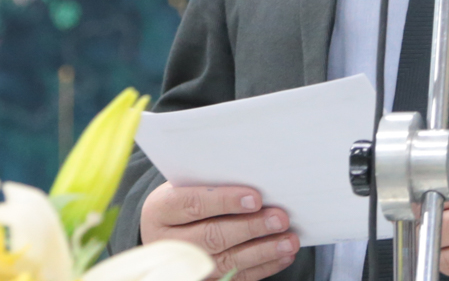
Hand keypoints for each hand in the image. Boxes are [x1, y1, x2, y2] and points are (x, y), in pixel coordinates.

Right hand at [140, 183, 299, 280]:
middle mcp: (168, 242)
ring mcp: (185, 267)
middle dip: (250, 228)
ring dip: (263, 251)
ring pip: (226, 261)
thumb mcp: (185, 186)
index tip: (255, 198)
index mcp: (160, 210)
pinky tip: (283, 255)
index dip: (224, 201)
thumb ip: (209, 183)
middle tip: (280, 218)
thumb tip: (255, 177)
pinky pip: (237, 277)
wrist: (165, 233)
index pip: (192, 204)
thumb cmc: (184, 200)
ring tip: (289, 240)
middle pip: (211, 237)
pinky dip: (264, 267)